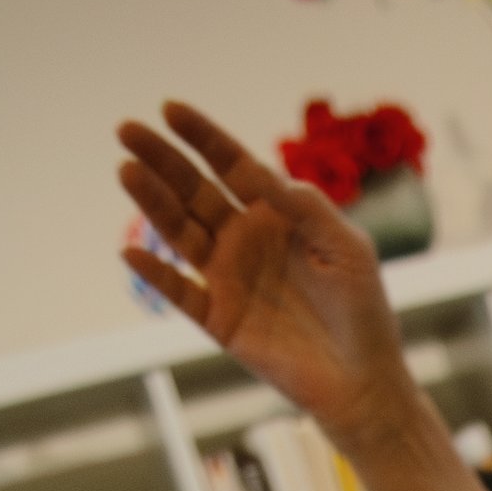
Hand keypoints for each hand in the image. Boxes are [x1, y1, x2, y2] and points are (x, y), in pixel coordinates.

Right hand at [117, 102, 412, 449]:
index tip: (170, 109)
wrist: (364, 381)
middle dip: (162, 159)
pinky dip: (157, 274)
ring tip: (127, 170)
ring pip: (180, 232)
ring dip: (153, 202)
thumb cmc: (363, 310)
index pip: (231, 165)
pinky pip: (180, 293)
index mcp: (275, 214)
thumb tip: (261, 173)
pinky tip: (132, 253)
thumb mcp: (346, 247)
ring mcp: (228, 277)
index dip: (201, 136)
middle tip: (128, 130)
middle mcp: (244, 239)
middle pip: (194, 190)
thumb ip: (307, 206)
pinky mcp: (220, 320)